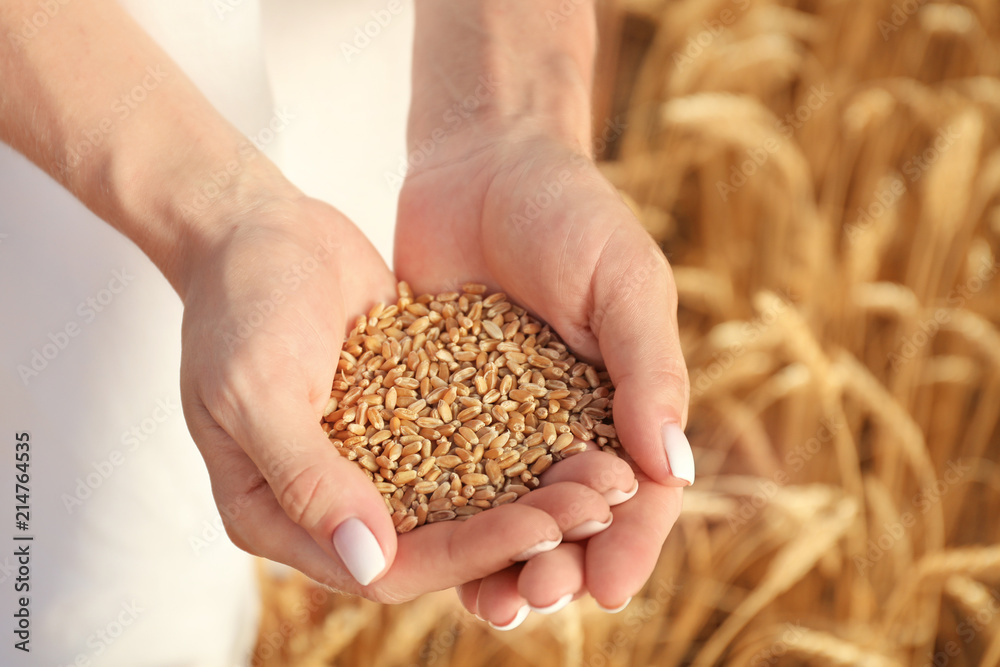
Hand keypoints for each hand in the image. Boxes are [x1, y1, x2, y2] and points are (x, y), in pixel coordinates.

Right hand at [177, 193, 620, 601]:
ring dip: (532, 494)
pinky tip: (579, 431)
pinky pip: (468, 445)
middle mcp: (333, 502)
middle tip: (597, 507)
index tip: (543, 527)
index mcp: (279, 517)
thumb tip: (371, 562)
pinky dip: (520, 444)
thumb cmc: (237, 302)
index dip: (468, 554)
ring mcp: (373, 461)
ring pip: (463, 500)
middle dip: (520, 530)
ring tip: (603, 476)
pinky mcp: (407, 416)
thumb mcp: (256, 389)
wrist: (255, 228)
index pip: (389, 567)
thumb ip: (305, 477)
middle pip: (438, 544)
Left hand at [395, 128, 692, 622]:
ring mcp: (496, 421)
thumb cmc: (571, 214)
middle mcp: (561, 424)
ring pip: (503, 511)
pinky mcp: (435, 405)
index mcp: (621, 403)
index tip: (608, 588)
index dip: (629, 544)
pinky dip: (437, 514)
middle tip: (540, 594)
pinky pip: (437, 470)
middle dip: (559, 562)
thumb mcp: (624, 281)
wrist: (481, 162)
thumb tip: (672, 470)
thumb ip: (649, 369)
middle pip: (566, 517)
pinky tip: (421, 547)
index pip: (636, 491)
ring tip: (489, 600)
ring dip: (499, 561)